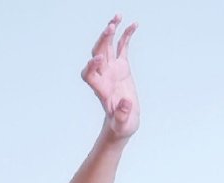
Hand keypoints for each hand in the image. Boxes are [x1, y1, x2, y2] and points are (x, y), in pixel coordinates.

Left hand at [82, 15, 138, 139]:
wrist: (123, 122)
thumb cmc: (121, 125)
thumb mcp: (122, 124)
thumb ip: (122, 114)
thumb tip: (125, 103)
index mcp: (101, 90)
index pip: (89, 75)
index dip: (91, 66)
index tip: (98, 59)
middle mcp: (103, 76)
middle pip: (97, 55)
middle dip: (101, 42)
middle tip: (110, 28)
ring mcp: (112, 70)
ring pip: (108, 47)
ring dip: (110, 32)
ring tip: (117, 17)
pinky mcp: (122, 66)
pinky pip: (122, 47)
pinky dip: (126, 35)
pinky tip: (134, 24)